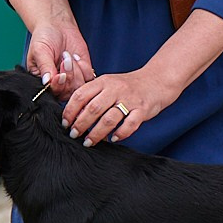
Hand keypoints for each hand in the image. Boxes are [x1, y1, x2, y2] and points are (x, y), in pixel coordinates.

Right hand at [25, 22, 93, 95]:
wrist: (57, 25)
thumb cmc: (44, 38)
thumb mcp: (39, 51)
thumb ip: (44, 68)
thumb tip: (47, 83)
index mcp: (42, 81)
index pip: (51, 92)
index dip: (57, 86)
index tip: (59, 74)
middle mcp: (57, 84)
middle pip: (66, 92)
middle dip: (68, 76)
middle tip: (65, 58)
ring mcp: (71, 79)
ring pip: (78, 87)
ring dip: (76, 72)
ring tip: (68, 56)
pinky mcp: (84, 73)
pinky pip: (89, 79)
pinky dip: (84, 68)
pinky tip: (76, 57)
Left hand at [61, 65, 180, 146]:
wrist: (157, 80)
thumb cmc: (127, 86)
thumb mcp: (107, 83)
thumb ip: (91, 94)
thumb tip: (71, 112)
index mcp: (103, 82)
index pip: (80, 95)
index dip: (70, 110)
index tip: (65, 123)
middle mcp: (115, 89)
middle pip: (93, 108)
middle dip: (80, 124)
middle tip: (74, 135)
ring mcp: (130, 99)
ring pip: (109, 119)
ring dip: (96, 133)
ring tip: (88, 142)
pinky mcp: (143, 109)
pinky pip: (130, 124)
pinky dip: (120, 134)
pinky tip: (113, 139)